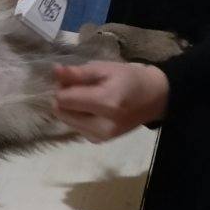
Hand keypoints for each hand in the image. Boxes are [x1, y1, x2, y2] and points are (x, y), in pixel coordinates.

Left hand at [53, 62, 168, 141]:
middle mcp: (102, 125)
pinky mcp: (99, 141)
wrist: (154, 99)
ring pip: (66, 120)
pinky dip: (78, 116)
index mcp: (107, 103)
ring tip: (89, 97)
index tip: (72, 78)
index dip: (62, 86)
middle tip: (80, 86)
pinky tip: (93, 109)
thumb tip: (55, 72)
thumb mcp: (106, 68)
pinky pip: (76, 127)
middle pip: (62, 112)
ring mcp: (101, 137)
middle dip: (64, 98)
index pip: (64, 100)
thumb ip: (79, 72)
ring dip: (71, 108)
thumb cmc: (130, 78)